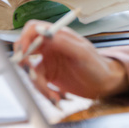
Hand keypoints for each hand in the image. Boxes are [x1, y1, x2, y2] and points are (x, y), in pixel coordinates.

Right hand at [13, 21, 128, 102]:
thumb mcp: (81, 53)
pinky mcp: (49, 76)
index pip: (33, 29)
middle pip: (26, 49)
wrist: (104, 84)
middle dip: (25, 64)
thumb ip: (63, 42)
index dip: (24, 39)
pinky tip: (56, 98)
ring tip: (53, 96)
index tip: (24, 54)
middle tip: (33, 77)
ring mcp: (48, 61)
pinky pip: (37, 82)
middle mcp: (51, 46)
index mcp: (58, 35)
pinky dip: (44, 92)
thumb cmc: (97, 65)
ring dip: (39, 85)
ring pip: (30, 70)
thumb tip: (44, 33)